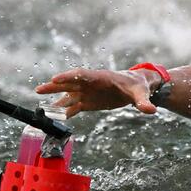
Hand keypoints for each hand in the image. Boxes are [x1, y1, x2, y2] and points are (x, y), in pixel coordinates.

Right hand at [35, 68, 157, 117]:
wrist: (138, 88)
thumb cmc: (138, 86)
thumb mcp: (141, 94)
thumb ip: (144, 102)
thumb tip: (151, 110)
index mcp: (101, 77)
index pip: (82, 75)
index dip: (68, 77)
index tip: (55, 79)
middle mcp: (91, 84)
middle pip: (70, 83)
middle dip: (55, 86)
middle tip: (39, 89)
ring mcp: (88, 92)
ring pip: (69, 95)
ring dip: (55, 99)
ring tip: (40, 102)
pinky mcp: (89, 102)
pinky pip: (74, 106)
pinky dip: (65, 111)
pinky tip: (55, 116)